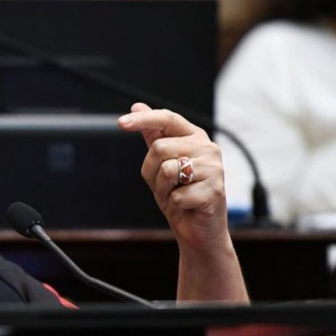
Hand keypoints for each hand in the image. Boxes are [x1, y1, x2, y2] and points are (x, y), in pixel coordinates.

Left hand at [118, 103, 246, 302]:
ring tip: (176, 195)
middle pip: (160, 147)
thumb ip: (152, 134)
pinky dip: (174, 204)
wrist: (198, 230)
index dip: (143, 120)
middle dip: (152, 171)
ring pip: (167, 170)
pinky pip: (176, 195)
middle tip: (165, 185)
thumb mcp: (160, 163)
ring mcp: (214, 169)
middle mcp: (208, 149)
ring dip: (163, 189)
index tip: (121, 123)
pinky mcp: (215, 191)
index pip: (167, 119)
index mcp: (195, 137)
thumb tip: (137, 106)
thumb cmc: (180, 195)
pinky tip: (187, 206)